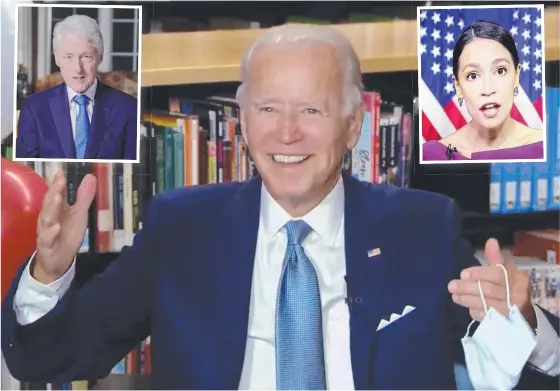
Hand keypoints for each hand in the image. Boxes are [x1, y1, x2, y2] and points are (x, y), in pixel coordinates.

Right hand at [33, 169, 96, 283]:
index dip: (58, 183)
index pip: (56, 193)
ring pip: (46, 219)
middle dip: (54, 192)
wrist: (57, 260)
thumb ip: (84, 197)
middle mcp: (49, 218)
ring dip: (51, 209)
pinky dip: (51, 233)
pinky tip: (56, 227)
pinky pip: (47, 239)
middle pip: (50, 203)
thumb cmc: (67, 233)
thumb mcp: (79, 214)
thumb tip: (90, 176)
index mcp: (56, 209)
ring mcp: (47, 232)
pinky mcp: (47, 246)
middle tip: (60, 182)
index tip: (61, 172)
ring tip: (57, 199)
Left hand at [448, 238, 535, 328]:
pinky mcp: (503, 323)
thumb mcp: (506, 270)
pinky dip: (474, 311)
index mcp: (517, 279)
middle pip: (489, 291)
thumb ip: (495, 258)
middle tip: (452, 286)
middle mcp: (516, 295)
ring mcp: (510, 311)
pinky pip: (485, 317)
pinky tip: (466, 306)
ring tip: (454, 295)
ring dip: (467, 300)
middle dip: (467, 288)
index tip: (463, 274)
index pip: (498, 274)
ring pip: (485, 304)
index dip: (479, 273)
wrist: (524, 312)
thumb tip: (491, 241)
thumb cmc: (510, 286)